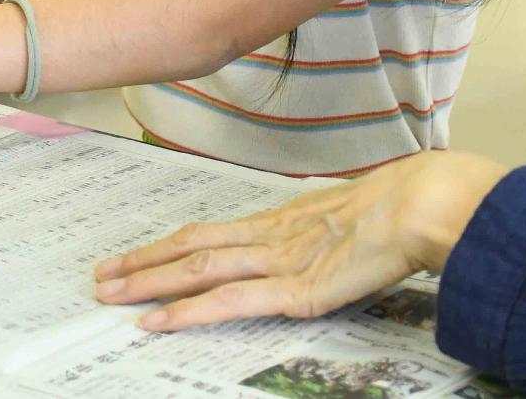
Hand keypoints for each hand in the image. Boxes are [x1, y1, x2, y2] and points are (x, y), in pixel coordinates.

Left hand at [93, 150, 509, 330]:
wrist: (423, 203)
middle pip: (192, 247)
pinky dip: (187, 312)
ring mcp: (277, 261)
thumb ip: (329, 231)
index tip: (139, 252)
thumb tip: (327, 238)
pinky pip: (227, 303)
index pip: (212, 232)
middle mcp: (271, 235)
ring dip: (148, 282)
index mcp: (284, 218)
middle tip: (102, 275)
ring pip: (196, 269)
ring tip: (109, 293)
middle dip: (143, 262)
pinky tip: (155, 321)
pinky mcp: (292, 290)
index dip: (171, 243)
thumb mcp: (354, 217)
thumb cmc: (403, 205)